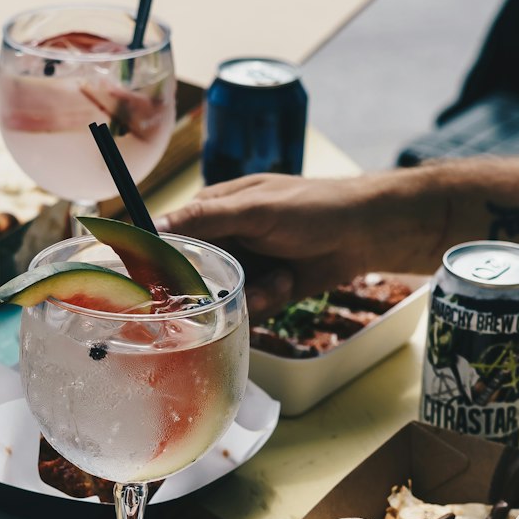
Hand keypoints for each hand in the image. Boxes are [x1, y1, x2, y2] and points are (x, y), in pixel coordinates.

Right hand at [158, 172, 379, 321]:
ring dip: (250, 295)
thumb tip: (154, 226)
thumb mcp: (254, 209)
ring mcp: (243, 268)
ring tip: (278, 278)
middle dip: (214, 288)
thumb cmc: (311, 208)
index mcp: (211, 212)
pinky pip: (247, 310)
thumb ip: (204, 218)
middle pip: (193, 279)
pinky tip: (287, 283)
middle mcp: (222, 242)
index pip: (169, 240)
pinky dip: (268, 301)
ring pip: (221, 300)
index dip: (163, 263)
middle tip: (241, 283)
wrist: (364, 233)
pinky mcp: (263, 291)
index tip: (163, 283)